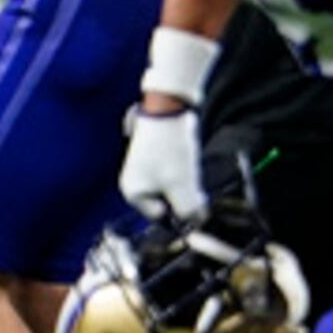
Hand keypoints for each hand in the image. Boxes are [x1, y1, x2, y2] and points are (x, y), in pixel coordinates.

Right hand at [121, 104, 208, 221]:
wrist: (167, 110)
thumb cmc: (169, 149)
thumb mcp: (181, 187)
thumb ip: (188, 212)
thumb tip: (198, 222)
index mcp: (134, 195)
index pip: (162, 219)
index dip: (181, 213)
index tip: (193, 201)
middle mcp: (135, 183)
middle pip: (168, 203)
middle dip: (184, 196)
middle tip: (191, 181)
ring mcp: (145, 168)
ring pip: (173, 187)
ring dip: (186, 182)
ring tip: (187, 166)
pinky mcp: (156, 156)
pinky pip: (173, 173)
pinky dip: (183, 169)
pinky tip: (186, 158)